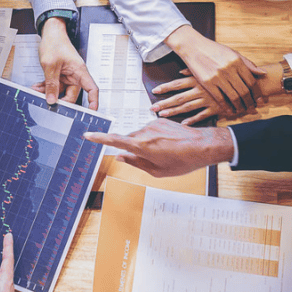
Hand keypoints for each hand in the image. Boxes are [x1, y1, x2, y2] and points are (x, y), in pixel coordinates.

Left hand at [35, 16, 98, 108]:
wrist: (50, 32)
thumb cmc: (55, 42)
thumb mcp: (50, 65)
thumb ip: (51, 84)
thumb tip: (52, 99)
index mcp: (79, 71)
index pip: (92, 89)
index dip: (94, 101)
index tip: (91, 111)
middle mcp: (75, 74)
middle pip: (72, 94)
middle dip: (61, 100)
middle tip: (50, 104)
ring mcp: (67, 75)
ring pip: (60, 90)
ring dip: (49, 92)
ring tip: (38, 91)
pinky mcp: (60, 74)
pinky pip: (55, 85)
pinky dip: (46, 87)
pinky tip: (38, 87)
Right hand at [83, 119, 233, 176]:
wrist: (203, 146)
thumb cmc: (183, 161)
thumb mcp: (158, 171)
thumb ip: (136, 163)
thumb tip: (121, 156)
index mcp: (142, 146)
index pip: (115, 140)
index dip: (100, 138)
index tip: (88, 135)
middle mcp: (145, 132)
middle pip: (129, 140)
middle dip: (134, 149)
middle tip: (153, 160)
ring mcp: (153, 124)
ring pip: (140, 135)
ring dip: (146, 144)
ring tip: (165, 153)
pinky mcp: (161, 120)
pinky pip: (150, 130)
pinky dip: (154, 138)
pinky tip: (169, 145)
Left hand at [151, 69, 248, 124]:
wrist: (246, 83)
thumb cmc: (227, 74)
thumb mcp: (210, 68)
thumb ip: (194, 71)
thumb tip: (181, 71)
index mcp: (198, 79)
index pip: (177, 84)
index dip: (165, 88)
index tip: (155, 91)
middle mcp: (201, 90)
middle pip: (179, 97)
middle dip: (165, 103)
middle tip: (153, 108)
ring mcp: (208, 100)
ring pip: (187, 107)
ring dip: (174, 112)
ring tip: (162, 115)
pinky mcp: (215, 109)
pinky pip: (202, 116)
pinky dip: (192, 120)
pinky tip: (183, 124)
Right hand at [165, 27, 263, 112]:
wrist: (193, 47)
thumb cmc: (215, 50)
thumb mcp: (233, 53)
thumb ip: (248, 64)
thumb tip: (264, 73)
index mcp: (237, 61)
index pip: (252, 81)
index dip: (257, 93)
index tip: (259, 99)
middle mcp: (229, 69)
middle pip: (244, 91)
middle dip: (250, 102)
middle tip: (252, 108)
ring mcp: (218, 76)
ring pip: (234, 97)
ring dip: (240, 107)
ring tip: (242, 110)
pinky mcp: (207, 83)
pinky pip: (220, 99)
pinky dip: (227, 107)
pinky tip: (230, 111)